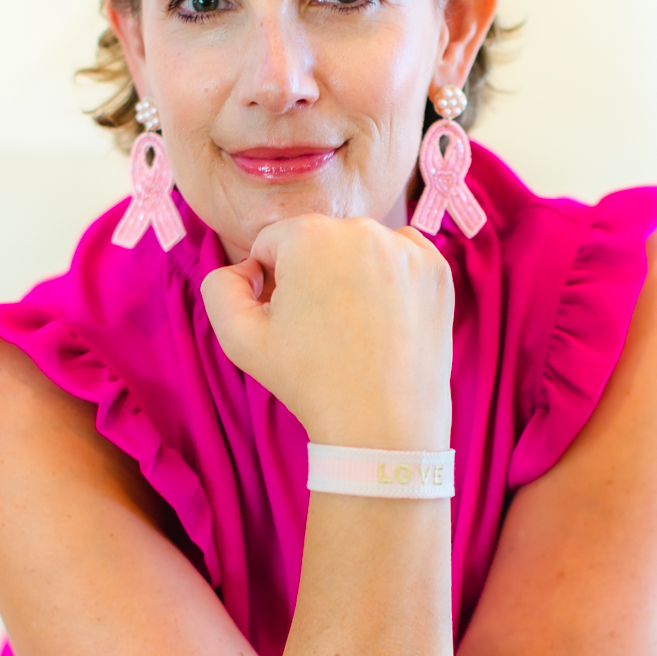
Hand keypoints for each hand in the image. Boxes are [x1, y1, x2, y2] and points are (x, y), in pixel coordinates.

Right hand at [200, 215, 453, 450]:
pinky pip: (401, 258)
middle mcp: (361, 228)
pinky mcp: (437, 270)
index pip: (273, 244)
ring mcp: (406, 248)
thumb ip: (218, 285)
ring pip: (359, 248)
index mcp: (309, 235)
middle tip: (321, 330)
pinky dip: (391, 280)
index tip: (288, 322)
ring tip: (355, 328)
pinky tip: (384, 320)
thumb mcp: (237, 338)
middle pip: (318, 241)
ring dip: (351, 275)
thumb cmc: (308, 382)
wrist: (382, 427)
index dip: (271, 284)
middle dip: (312, 276)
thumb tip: (245, 268)